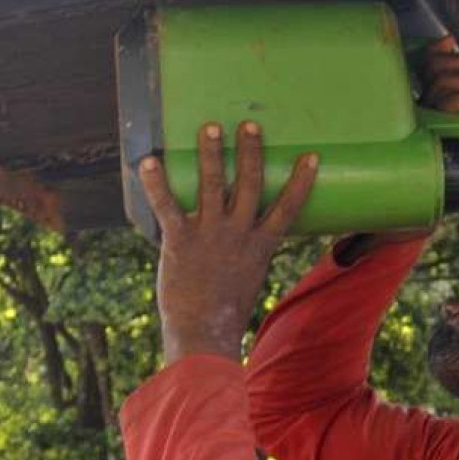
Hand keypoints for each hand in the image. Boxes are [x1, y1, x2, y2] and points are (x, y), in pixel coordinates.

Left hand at [137, 122, 317, 364]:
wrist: (203, 335)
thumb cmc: (223, 316)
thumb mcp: (246, 282)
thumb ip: (244, 258)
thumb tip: (241, 248)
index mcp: (259, 246)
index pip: (287, 208)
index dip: (300, 181)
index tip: (310, 156)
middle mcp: (237, 234)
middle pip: (249, 183)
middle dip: (250, 151)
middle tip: (249, 125)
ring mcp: (209, 234)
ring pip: (213, 184)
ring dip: (210, 153)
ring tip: (210, 128)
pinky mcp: (180, 240)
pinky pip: (166, 205)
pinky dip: (155, 183)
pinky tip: (148, 161)